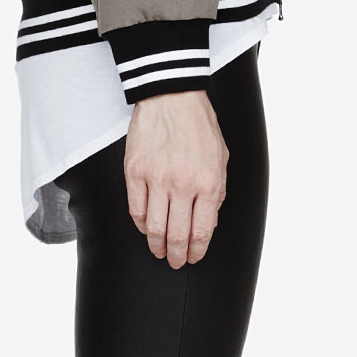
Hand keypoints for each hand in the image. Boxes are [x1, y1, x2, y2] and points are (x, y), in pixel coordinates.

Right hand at [123, 89, 228, 267]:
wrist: (172, 95)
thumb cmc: (199, 124)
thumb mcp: (221, 157)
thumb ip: (218, 191)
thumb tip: (208, 222)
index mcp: (208, 182)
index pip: (202, 232)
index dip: (197, 252)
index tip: (193, 258)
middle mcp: (182, 184)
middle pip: (177, 236)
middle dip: (177, 256)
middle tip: (175, 261)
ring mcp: (156, 178)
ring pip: (154, 228)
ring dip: (156, 246)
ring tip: (159, 250)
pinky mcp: (135, 171)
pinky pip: (135, 209)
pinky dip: (140, 224)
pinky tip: (145, 227)